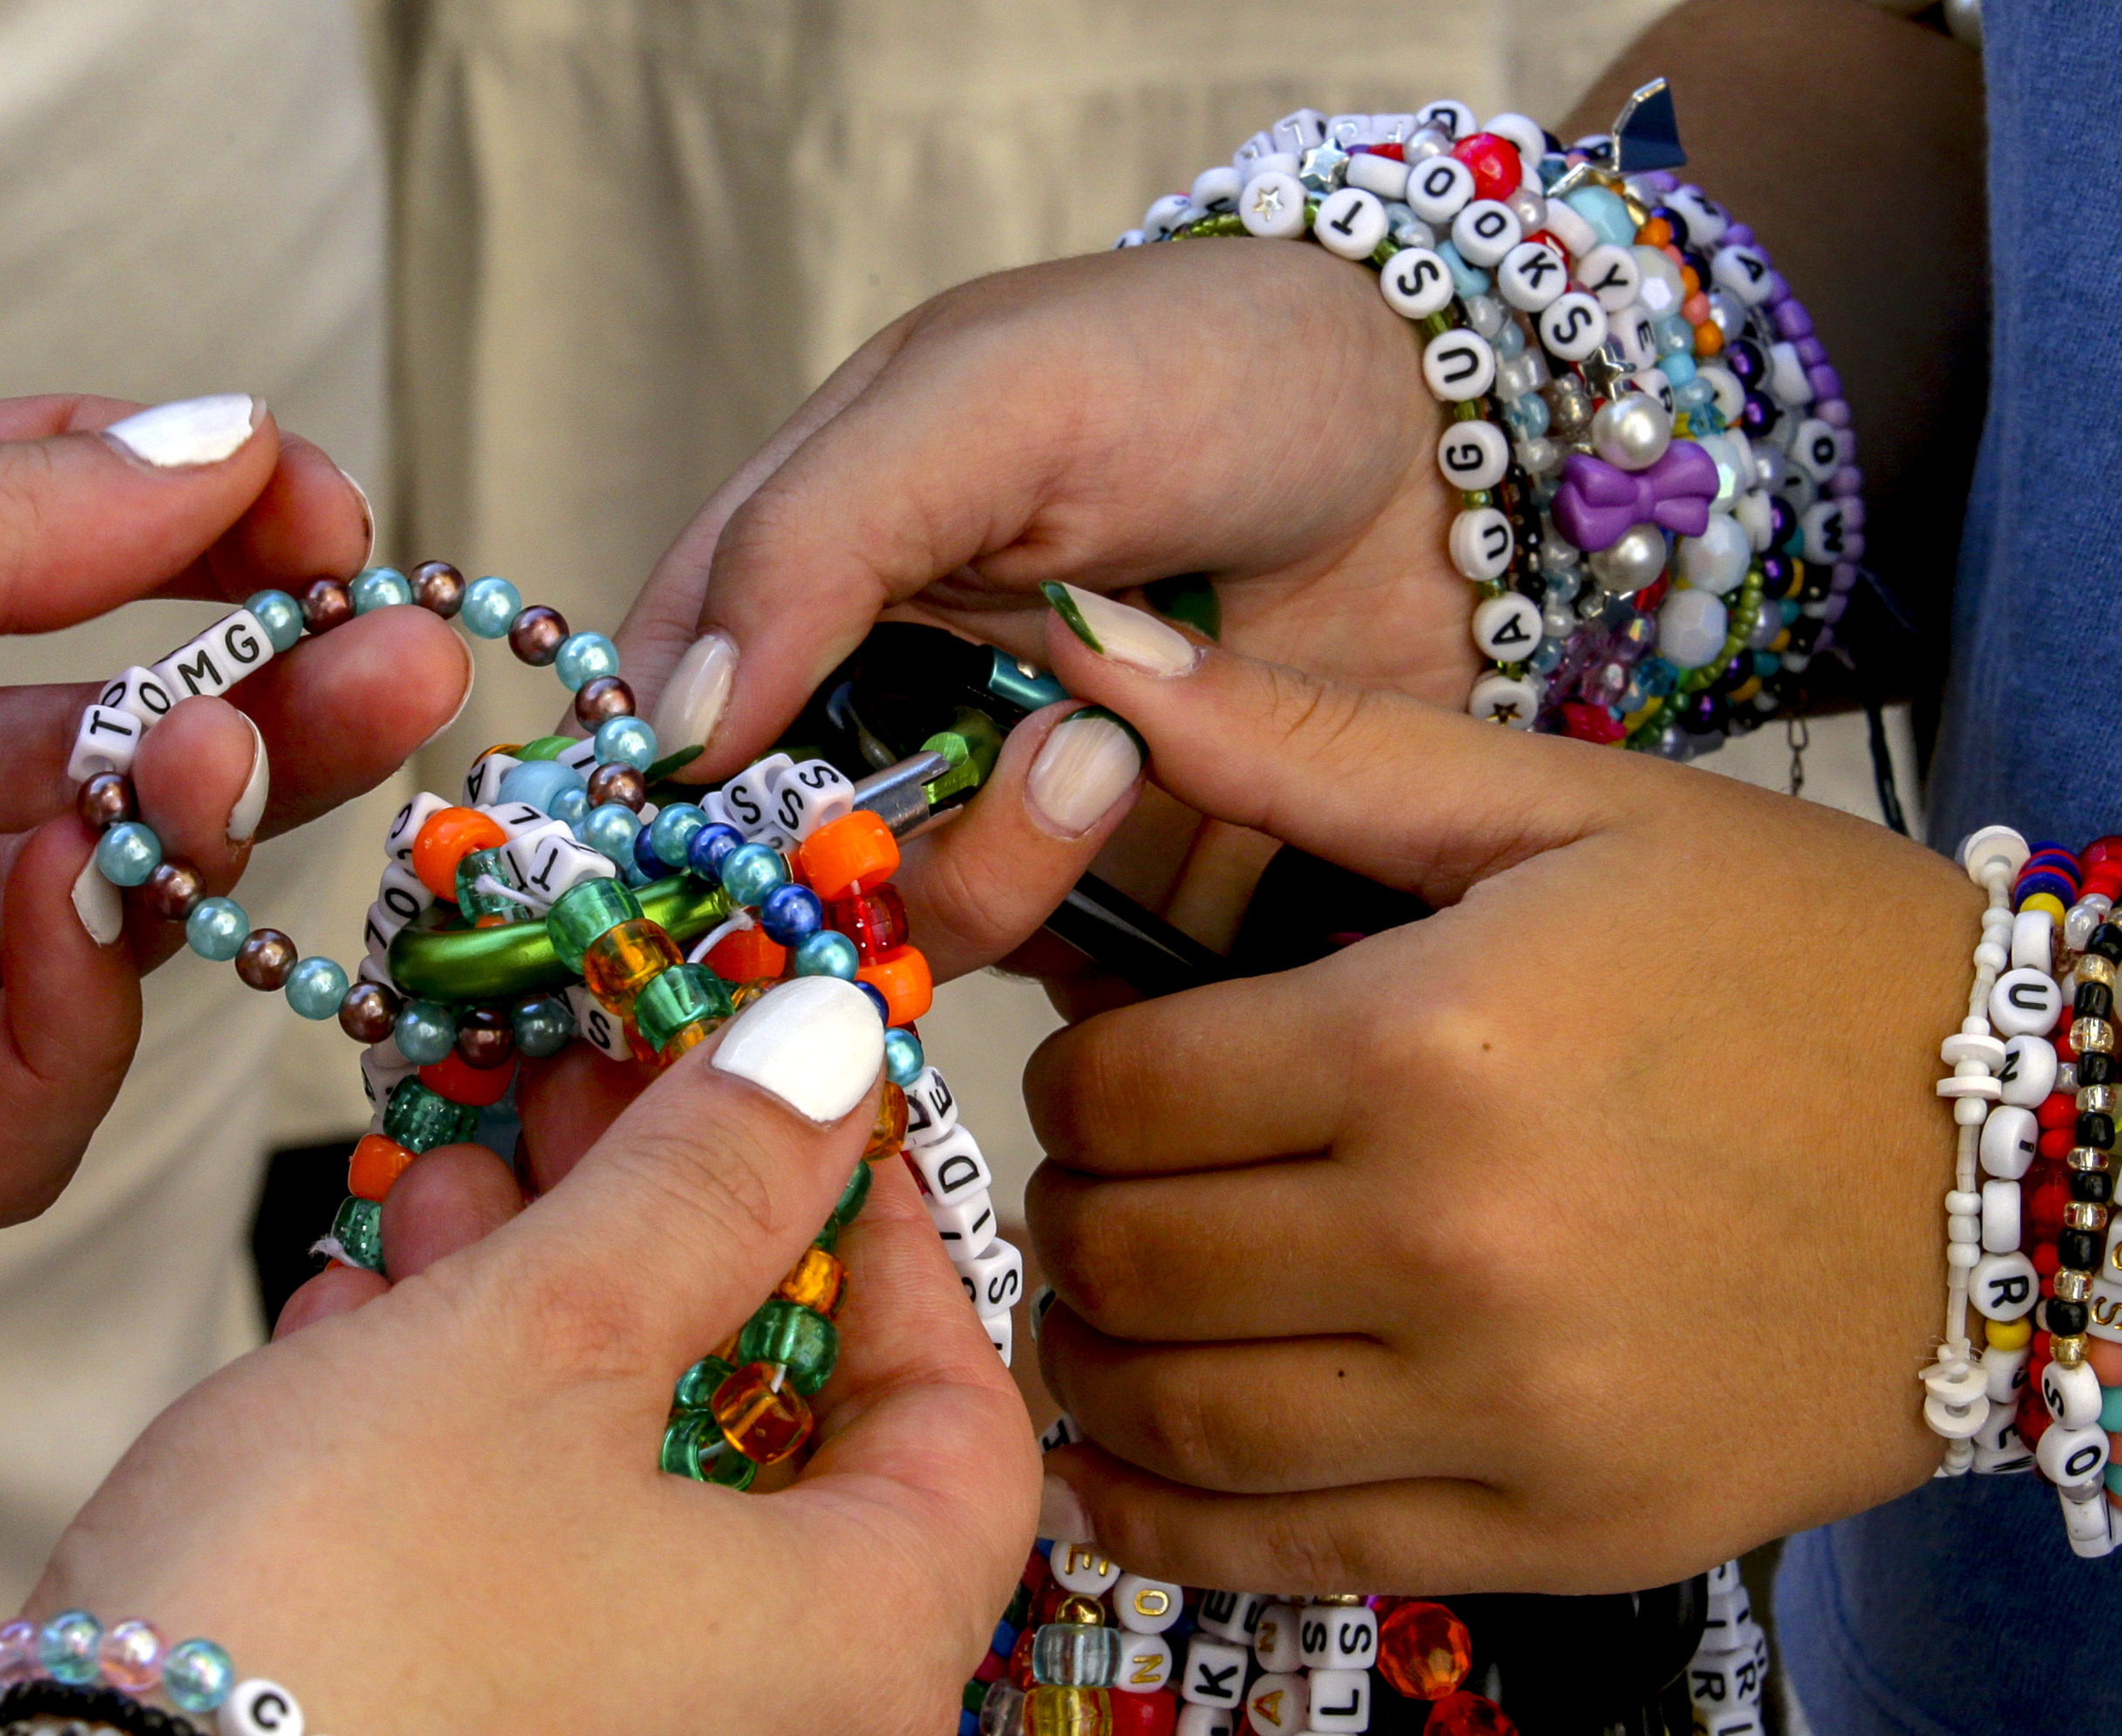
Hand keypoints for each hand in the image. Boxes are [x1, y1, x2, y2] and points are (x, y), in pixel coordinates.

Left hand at [0, 395, 466, 1278]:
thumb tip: (223, 447)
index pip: (44, 584)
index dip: (198, 555)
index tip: (326, 530)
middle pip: (92, 777)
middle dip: (252, 720)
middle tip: (395, 672)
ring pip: (63, 949)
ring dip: (158, 865)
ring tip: (191, 785)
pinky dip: (60, 1045)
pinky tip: (76, 940)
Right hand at [44, 979, 1037, 1735]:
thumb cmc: (339, 1614)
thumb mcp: (541, 1331)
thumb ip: (708, 1180)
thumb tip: (832, 1052)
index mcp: (865, 1673)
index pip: (970, 1431)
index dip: (891, 1260)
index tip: (799, 1139)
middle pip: (784, 1495)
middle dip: (672, 1285)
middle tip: (569, 1139)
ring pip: (642, 1585)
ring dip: (551, 1389)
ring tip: (425, 1232)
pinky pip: (534, 1696)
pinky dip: (478, 1543)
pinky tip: (356, 1402)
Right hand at [606, 240, 1473, 986]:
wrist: (1449, 444)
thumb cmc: (1215, 367)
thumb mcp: (991, 398)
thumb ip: (817, 540)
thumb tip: (677, 725)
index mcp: (813, 575)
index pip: (672, 719)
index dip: (675, 798)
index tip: (729, 836)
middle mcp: (888, 710)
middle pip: (785, 864)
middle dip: (863, 855)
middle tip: (1028, 752)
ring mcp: (1005, 812)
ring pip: (916, 936)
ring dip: (1003, 872)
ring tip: (1122, 756)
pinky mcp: (1125, 895)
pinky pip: (1060, 982)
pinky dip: (1099, 942)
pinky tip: (1181, 839)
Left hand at [1015, 625, 1984, 1593]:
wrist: (2050, 1165)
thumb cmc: (1812, 959)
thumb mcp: (1575, 807)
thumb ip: (1311, 744)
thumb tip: (1087, 646)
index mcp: (1431, 1040)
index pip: (1123, 1090)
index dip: (1075, 1075)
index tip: (1110, 1070)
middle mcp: (1450, 1241)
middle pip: (1128, 1255)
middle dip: (1072, 1214)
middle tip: (1104, 1189)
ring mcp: (1505, 1411)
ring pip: (1176, 1420)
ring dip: (1093, 1367)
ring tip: (1108, 1317)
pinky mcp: (1558, 1536)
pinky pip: (1291, 1555)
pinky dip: (1165, 1524)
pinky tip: (1119, 1479)